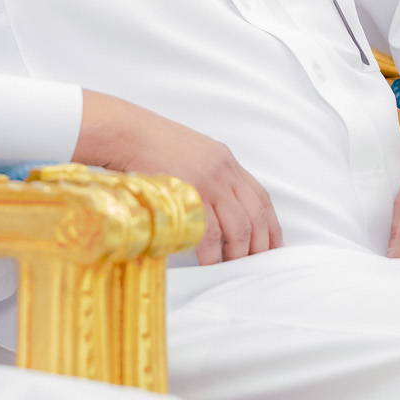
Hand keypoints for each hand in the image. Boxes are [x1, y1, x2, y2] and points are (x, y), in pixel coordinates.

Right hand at [76, 90, 282, 263]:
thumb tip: (213, 209)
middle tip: (254, 264)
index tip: (273, 246)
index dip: (271, 225)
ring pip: (239, 225)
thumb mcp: (190, 154)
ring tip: (231, 267)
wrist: (127, 133)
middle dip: (259, 244)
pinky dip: (212, 252)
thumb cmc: (149, 145)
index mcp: (226, 161)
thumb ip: (208, 176)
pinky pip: (210, 231)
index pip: (261, 197)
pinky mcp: (191, 193)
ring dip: (237, 251)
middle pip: (255, 214)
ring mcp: (209, 182)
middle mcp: (224, 171)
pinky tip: (209, 263)